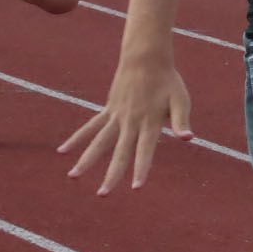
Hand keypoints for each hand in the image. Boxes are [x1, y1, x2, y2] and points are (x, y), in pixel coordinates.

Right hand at [58, 63, 192, 194]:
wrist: (146, 57)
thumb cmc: (168, 81)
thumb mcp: (181, 100)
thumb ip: (181, 120)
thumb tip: (188, 138)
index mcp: (149, 122)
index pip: (145, 150)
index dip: (141, 168)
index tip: (135, 187)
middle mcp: (130, 122)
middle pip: (119, 152)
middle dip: (111, 174)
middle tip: (103, 194)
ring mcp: (116, 116)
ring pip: (99, 142)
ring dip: (86, 160)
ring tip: (73, 177)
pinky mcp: (108, 110)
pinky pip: (90, 127)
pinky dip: (77, 139)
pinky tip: (63, 151)